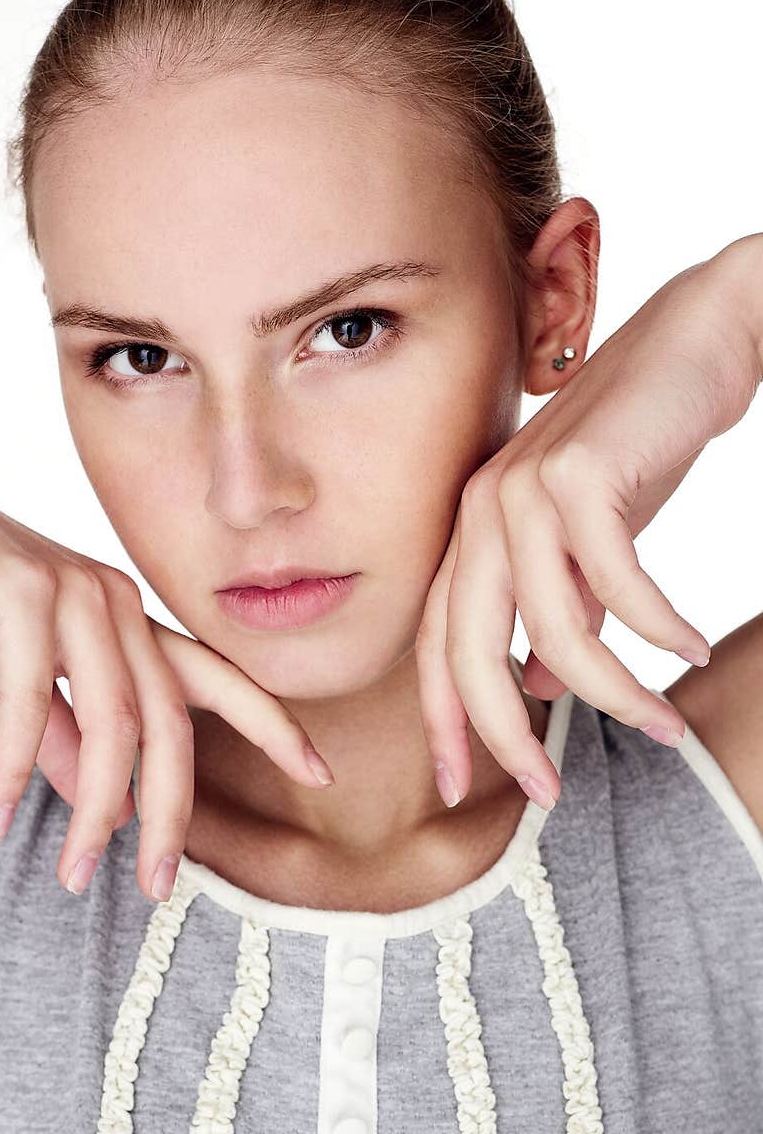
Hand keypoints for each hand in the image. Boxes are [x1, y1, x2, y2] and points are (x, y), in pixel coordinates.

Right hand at [0, 454, 333, 899]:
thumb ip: (61, 734)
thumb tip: (101, 799)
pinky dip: (17, 765)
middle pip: (170, 720)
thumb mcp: (14, 679)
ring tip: (76, 874)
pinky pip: (32, 697)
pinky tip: (2, 817)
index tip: (322, 774)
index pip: (215, 678)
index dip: (274, 725)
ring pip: (112, 719)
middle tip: (161, 887)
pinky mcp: (22, 590)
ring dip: (98, 806)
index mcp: (127, 619)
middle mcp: (117, 601)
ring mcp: (75, 592)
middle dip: (174, 809)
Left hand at [415, 237, 762, 810]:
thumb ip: (562, 611)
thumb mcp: (590, 544)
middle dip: (504, 733)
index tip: (465, 788)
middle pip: (469, 650)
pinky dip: (658, 627)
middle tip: (549, 792)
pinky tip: (691, 649)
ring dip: (612, 692)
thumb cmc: (639, 448)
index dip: (446, 720)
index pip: (438, 643)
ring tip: (663, 727)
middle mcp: (482, 510)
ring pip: (552, 629)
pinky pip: (618, 582)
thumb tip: (545, 683)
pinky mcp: (581, 473)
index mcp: (473, 530)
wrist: (695, 341)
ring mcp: (525, 487)